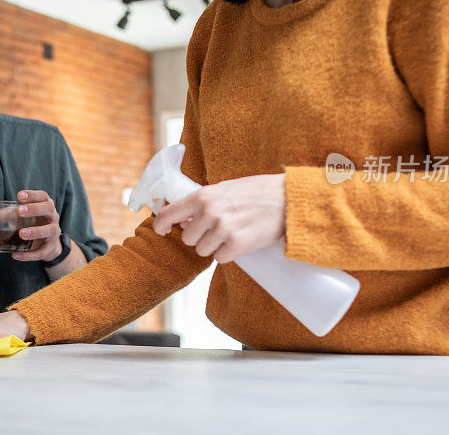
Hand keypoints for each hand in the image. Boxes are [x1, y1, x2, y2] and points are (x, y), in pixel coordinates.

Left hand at [13, 190, 61, 261]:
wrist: (46, 244)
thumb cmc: (32, 224)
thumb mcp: (21, 217)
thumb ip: (3, 217)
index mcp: (45, 205)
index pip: (42, 196)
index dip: (32, 195)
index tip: (19, 196)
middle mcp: (52, 216)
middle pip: (48, 209)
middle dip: (34, 209)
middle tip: (20, 211)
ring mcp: (53, 232)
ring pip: (50, 230)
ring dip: (36, 231)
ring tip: (21, 233)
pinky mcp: (50, 248)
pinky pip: (42, 252)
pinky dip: (29, 255)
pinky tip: (16, 254)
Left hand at [152, 174, 286, 262]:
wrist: (287, 199)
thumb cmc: (257, 192)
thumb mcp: (225, 189)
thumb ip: (203, 202)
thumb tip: (183, 221)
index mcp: (203, 196)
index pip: (169, 213)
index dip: (161, 225)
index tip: (160, 230)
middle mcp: (209, 212)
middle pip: (188, 239)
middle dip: (199, 237)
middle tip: (217, 229)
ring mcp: (223, 229)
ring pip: (203, 251)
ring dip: (214, 247)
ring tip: (231, 234)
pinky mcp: (237, 245)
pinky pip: (220, 259)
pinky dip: (228, 254)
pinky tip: (239, 242)